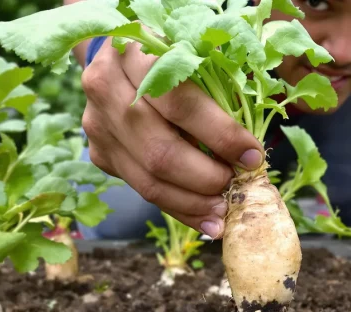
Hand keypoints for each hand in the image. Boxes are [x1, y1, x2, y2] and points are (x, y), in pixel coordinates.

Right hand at [80, 36, 264, 237]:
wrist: (119, 58)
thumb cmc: (173, 52)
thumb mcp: (197, 52)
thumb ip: (221, 87)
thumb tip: (251, 149)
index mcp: (133, 54)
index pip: (179, 104)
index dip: (220, 135)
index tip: (252, 155)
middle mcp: (106, 89)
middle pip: (160, 150)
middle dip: (206, 176)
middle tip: (237, 187)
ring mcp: (98, 125)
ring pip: (148, 179)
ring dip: (193, 202)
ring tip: (225, 213)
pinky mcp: (101, 154)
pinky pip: (143, 191)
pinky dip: (179, 209)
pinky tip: (206, 220)